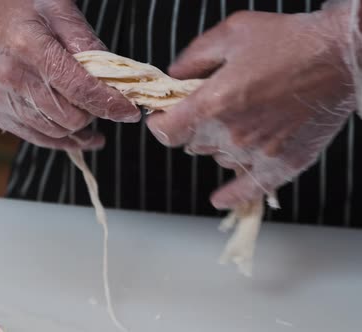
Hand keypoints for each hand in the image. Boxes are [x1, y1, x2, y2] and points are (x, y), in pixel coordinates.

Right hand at [0, 0, 139, 149]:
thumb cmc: (12, 3)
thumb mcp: (54, 7)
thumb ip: (84, 41)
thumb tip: (111, 74)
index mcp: (30, 48)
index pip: (80, 90)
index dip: (111, 105)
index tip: (130, 112)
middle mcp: (11, 79)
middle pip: (70, 118)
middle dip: (94, 114)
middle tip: (103, 103)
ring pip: (54, 133)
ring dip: (78, 130)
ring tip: (91, 120)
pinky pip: (34, 137)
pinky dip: (58, 138)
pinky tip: (73, 134)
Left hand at [146, 7, 355, 208]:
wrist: (343, 56)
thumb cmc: (289, 40)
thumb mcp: (232, 32)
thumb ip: (194, 56)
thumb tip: (173, 75)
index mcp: (212, 104)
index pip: (165, 132)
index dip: (159, 123)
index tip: (163, 115)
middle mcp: (231, 135)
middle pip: (192, 144)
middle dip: (193, 125)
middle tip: (211, 105)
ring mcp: (257, 153)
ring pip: (219, 158)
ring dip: (219, 143)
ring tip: (239, 119)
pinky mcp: (284, 163)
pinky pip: (249, 189)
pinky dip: (232, 195)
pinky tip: (219, 199)